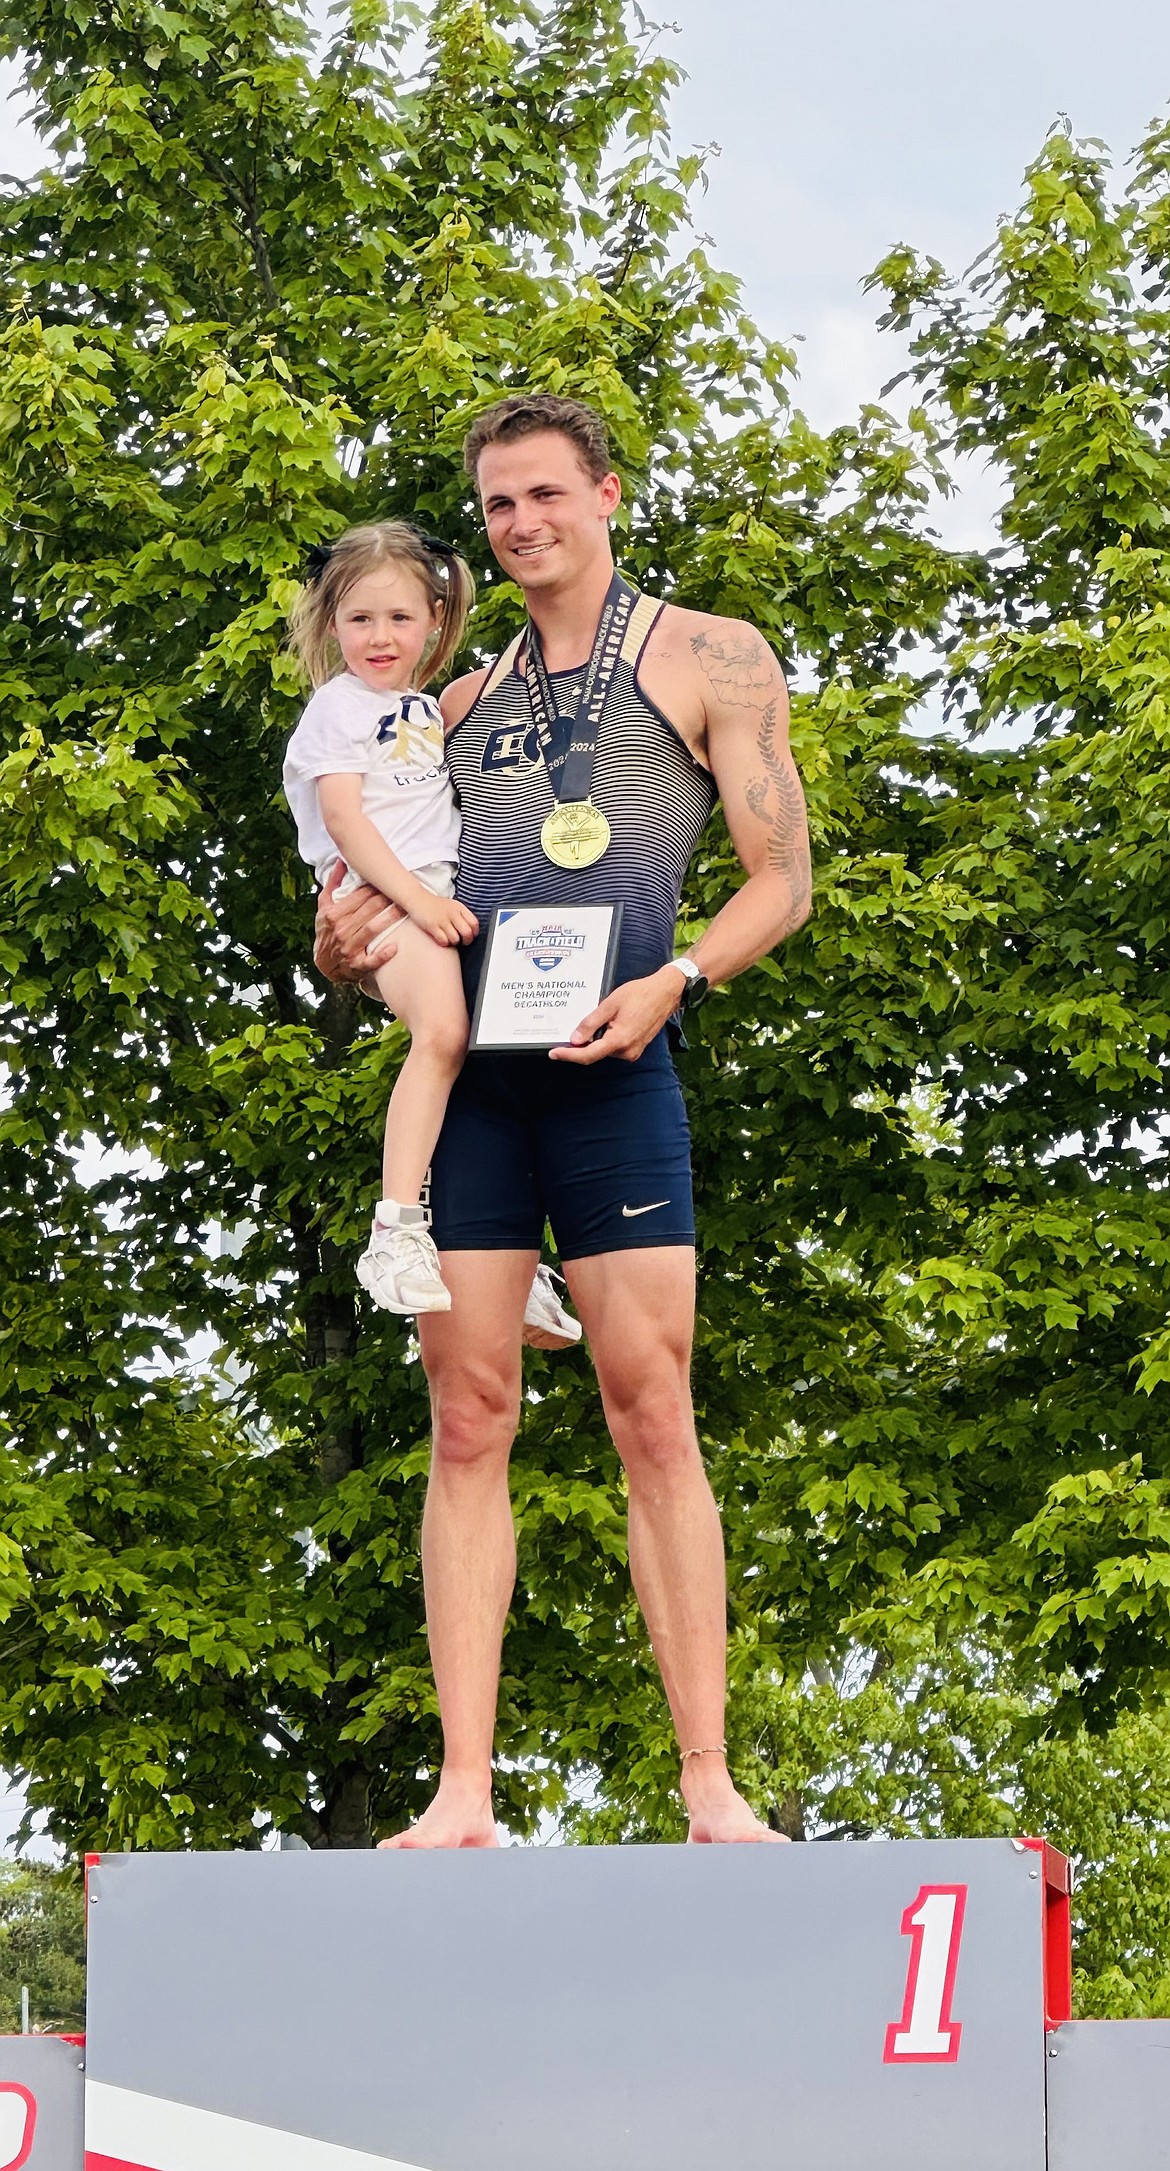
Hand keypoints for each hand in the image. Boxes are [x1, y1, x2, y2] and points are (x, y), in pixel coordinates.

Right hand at [313, 862, 403, 982]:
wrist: (323, 965)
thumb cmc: (327, 931)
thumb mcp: (324, 907)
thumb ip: (333, 883)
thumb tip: (341, 860)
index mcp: (333, 915)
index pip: (357, 896)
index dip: (375, 887)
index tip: (389, 879)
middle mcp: (340, 930)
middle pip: (368, 910)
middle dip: (387, 899)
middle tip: (403, 891)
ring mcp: (349, 948)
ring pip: (373, 929)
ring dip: (390, 918)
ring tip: (405, 909)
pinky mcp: (357, 965)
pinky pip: (372, 960)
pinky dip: (383, 954)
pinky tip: (395, 946)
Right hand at [410, 890, 478, 946]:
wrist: (417, 898)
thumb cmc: (435, 905)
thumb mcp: (452, 905)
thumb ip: (462, 915)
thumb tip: (472, 930)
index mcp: (459, 907)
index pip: (474, 923)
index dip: (474, 932)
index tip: (471, 936)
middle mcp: (452, 913)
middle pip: (467, 933)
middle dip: (466, 941)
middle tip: (462, 942)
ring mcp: (442, 920)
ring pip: (455, 939)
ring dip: (453, 942)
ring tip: (449, 939)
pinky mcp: (432, 926)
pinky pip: (443, 941)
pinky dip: (444, 943)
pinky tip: (441, 939)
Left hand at [550, 966, 680, 1064]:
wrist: (665, 993)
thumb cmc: (640, 994)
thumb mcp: (610, 1004)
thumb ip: (591, 1023)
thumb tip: (575, 1039)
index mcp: (619, 1040)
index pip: (588, 1055)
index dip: (568, 1055)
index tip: (554, 1054)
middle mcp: (627, 1051)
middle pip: (595, 1054)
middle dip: (580, 1046)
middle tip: (567, 1033)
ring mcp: (633, 1052)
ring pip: (604, 1051)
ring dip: (595, 1041)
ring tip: (595, 1021)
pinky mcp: (636, 1049)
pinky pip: (614, 1048)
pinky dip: (605, 1040)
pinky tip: (605, 1025)